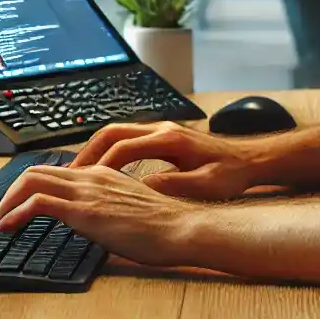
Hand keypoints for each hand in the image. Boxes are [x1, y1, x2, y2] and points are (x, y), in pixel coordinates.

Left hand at [0, 163, 201, 266]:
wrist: (182, 229)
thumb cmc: (165, 227)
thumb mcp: (132, 209)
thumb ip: (110, 208)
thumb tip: (97, 221)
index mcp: (104, 174)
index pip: (58, 170)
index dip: (34, 184)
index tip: (23, 203)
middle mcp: (92, 176)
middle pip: (38, 170)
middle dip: (12, 190)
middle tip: (3, 211)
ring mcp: (87, 191)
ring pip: (31, 180)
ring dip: (8, 200)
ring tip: (0, 220)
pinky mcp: (83, 210)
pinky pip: (37, 203)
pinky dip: (16, 212)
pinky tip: (9, 226)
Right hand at [69, 120, 265, 199]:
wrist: (250, 159)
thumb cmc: (231, 174)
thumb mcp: (205, 186)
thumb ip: (172, 186)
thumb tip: (139, 189)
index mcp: (170, 140)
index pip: (123, 148)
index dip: (101, 166)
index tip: (83, 183)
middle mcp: (161, 129)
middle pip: (112, 133)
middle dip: (87, 153)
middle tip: (69, 176)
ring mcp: (161, 131)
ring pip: (116, 133)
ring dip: (95, 152)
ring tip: (78, 175)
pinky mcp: (162, 137)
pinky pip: (126, 139)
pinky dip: (109, 153)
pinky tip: (102, 172)